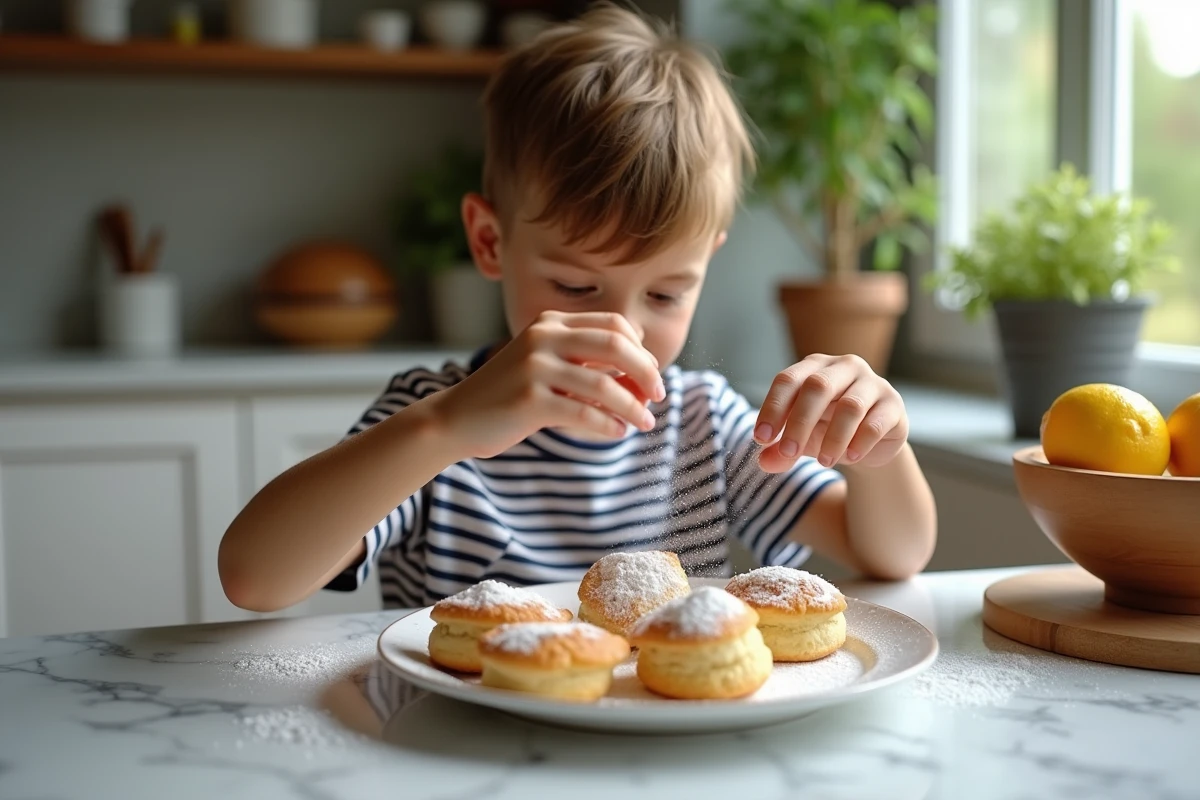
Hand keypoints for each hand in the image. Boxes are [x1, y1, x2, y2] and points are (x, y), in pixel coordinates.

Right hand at [434, 311, 664, 458]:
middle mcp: (543, 337)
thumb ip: (585, 363)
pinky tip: (618, 432)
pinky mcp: (529, 400)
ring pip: (605, 385)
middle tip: (659, 397)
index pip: (613, 325)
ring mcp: (534, 367)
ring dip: (633, 406)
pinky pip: (584, 412)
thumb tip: (643, 375)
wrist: (456, 419)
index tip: (652, 376)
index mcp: (550, 322)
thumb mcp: (546, 367)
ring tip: (645, 423)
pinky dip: (609, 424)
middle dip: (647, 372)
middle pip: (615, 346)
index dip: (642, 350)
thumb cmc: (508, 396)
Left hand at [753, 354, 907, 472]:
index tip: (761, 438)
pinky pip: (876, 422)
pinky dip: (860, 443)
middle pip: (817, 386)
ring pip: (850, 406)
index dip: (772, 408)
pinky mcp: (893, 404)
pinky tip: (851, 458)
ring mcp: (872, 383)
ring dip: (833, 438)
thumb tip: (764, 462)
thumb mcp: (800, 441)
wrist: (869, 444)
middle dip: (799, 422)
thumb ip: (780, 451)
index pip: (787, 380)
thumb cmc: (826, 431)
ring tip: (823, 462)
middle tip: (789, 452)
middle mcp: (843, 367)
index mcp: (813, 367)